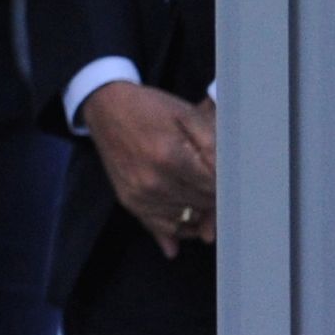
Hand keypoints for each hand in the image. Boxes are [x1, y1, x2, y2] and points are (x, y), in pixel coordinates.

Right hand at [81, 81, 217, 253]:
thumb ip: (212, 146)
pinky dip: (180, 228)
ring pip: (187, 220)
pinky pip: (163, 228)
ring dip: (200, 211)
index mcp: (168, 156)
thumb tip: (226, 183)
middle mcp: (152, 181)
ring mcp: (139, 194)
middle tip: (216, 182)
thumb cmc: (151, 108)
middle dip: (215, 197)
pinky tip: (191, 221)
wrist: (105, 106)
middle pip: (202, 205)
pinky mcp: (129, 201)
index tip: (229, 176)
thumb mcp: (187, 115)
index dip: (226, 184)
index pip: (214, 188)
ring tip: (202, 193)